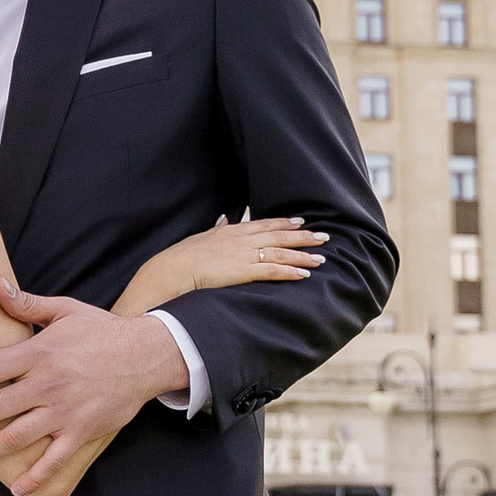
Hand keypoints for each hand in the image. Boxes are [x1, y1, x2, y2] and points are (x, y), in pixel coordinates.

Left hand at [0, 287, 189, 495]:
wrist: (147, 355)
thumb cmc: (103, 331)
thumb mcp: (66, 310)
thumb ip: (27, 303)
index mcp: (38, 353)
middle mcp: (46, 385)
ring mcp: (64, 412)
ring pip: (15, 438)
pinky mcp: (82, 431)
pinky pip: (54, 460)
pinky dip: (34, 477)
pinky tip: (16, 489)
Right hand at [116, 213, 322, 315]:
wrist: (173, 268)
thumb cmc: (183, 256)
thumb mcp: (202, 237)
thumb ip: (216, 229)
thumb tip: (222, 220)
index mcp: (232, 231)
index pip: (264, 224)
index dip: (283, 223)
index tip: (300, 222)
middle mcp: (242, 239)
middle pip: (279, 236)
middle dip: (302, 237)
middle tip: (323, 236)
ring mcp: (244, 255)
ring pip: (280, 252)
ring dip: (302, 255)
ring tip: (320, 259)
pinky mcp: (243, 271)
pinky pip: (272, 270)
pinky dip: (289, 271)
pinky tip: (303, 275)